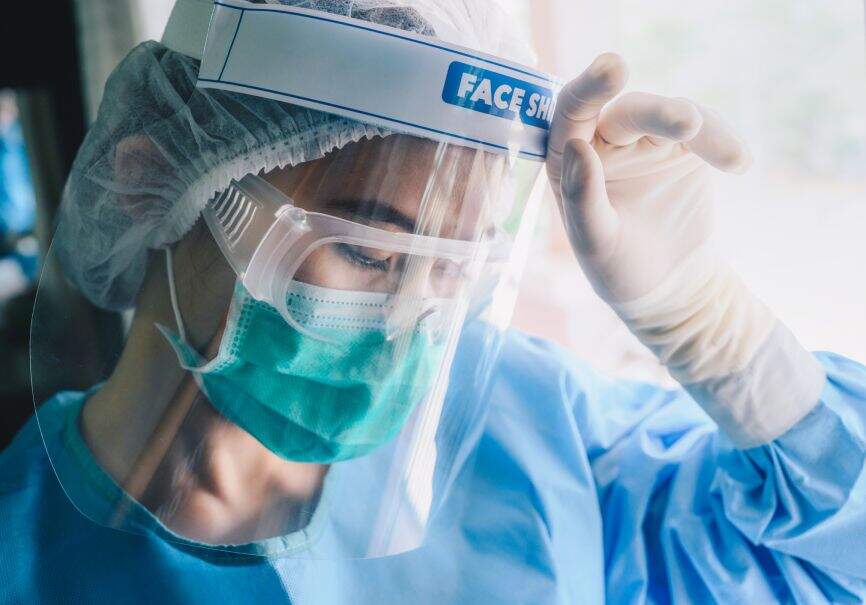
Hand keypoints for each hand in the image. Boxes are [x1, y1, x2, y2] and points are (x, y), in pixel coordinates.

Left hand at [546, 55, 823, 447]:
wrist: (669, 287)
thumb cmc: (618, 267)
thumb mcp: (596, 243)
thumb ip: (583, 197)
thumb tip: (577, 145)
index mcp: (568, 158)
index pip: (572, 112)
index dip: (589, 88)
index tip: (614, 69)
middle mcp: (602, 140)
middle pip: (626, 111)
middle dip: (656, 112)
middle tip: (687, 122)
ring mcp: (644, 140)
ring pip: (667, 115)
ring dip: (695, 127)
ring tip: (728, 157)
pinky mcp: (683, 146)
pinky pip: (703, 129)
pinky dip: (720, 141)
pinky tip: (738, 163)